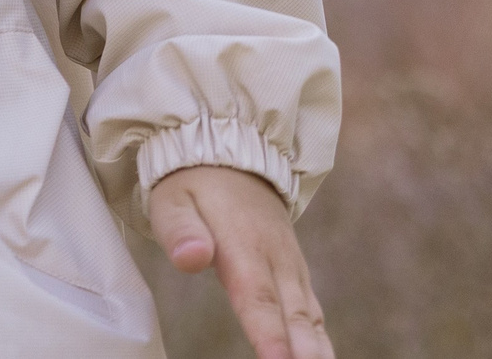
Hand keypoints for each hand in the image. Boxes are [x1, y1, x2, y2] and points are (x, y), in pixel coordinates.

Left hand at [151, 165, 331, 358]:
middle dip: (304, 353)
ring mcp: (290, 266)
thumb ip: (181, 232)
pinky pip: (311, 310)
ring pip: (309, 316)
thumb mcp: (172, 201)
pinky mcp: (294, 271)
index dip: (270, 334)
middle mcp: (276, 259)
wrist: (227, 152)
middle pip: (294, 315)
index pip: (258, 298)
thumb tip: (191, 259)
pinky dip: (319, 338)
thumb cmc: (191, 183)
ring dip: (318, 350)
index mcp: (244, 246)